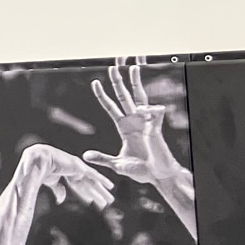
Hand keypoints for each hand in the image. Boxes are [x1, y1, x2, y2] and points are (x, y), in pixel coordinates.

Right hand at [15, 144, 113, 208]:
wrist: (38, 161)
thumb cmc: (40, 170)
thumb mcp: (51, 182)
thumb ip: (58, 190)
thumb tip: (61, 200)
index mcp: (64, 173)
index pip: (77, 185)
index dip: (83, 193)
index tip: (89, 201)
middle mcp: (73, 170)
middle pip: (87, 184)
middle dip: (96, 193)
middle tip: (105, 202)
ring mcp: (77, 168)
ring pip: (92, 182)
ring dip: (101, 191)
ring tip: (110, 200)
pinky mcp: (80, 167)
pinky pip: (94, 175)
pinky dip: (103, 180)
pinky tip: (110, 186)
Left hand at [87, 59, 186, 188]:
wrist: (159, 177)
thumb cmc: (142, 171)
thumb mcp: (117, 164)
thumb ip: (102, 158)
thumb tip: (85, 155)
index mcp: (124, 128)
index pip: (111, 107)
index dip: (102, 96)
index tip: (95, 83)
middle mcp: (134, 121)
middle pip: (125, 96)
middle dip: (118, 82)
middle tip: (113, 67)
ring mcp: (146, 122)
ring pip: (140, 96)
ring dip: (136, 81)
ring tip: (134, 67)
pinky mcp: (157, 127)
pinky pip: (155, 111)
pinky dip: (149, 108)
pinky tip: (144, 111)